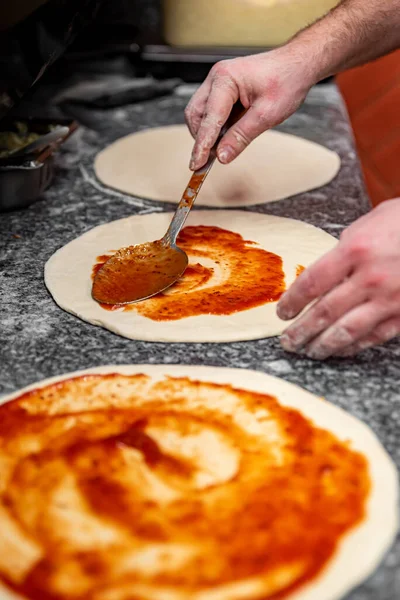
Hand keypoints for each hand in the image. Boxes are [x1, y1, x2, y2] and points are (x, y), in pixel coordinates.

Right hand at [185, 46, 316, 169]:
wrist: (298, 64)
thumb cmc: (287, 81)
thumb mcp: (266, 115)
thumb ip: (241, 136)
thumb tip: (222, 156)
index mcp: (225, 78)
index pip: (209, 118)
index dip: (203, 144)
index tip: (197, 165)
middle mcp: (217, 78)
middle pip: (196, 114)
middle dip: (201, 139)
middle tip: (207, 162)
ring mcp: (218, 83)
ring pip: (201, 114)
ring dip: (207, 134)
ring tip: (220, 150)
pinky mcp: (223, 90)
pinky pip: (211, 112)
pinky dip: (215, 128)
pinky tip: (225, 139)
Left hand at [277, 198, 399, 358]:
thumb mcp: (369, 224)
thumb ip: (343, 249)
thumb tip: (324, 273)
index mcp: (355, 250)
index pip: (311, 283)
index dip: (292, 302)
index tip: (282, 312)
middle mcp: (370, 277)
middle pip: (324, 312)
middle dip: (301, 330)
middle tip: (287, 341)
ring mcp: (389, 298)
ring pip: (347, 331)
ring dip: (323, 345)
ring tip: (309, 352)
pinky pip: (374, 336)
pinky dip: (354, 346)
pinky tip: (341, 350)